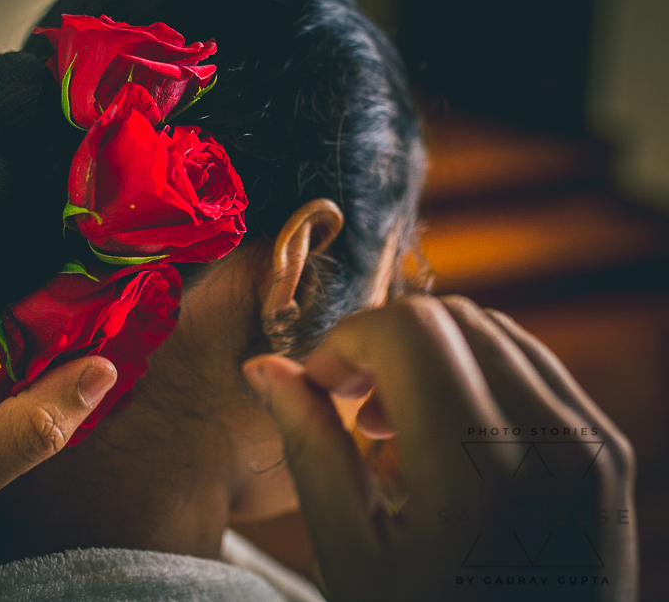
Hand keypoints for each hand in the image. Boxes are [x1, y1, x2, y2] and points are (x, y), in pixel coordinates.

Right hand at [243, 295, 636, 601]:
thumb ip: (311, 448)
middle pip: (451, 318)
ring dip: (427, 359)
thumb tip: (266, 368)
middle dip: (383, 344)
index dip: (345, 341)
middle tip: (349, 405)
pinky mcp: (609, 454)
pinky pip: (532, 368)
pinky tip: (443, 445)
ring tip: (392, 432)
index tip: (318, 387)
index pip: (408, 330)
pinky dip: (472, 379)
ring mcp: (591, 445)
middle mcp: (550, 443)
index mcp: (477, 474)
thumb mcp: (352, 556)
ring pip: (492, 333)